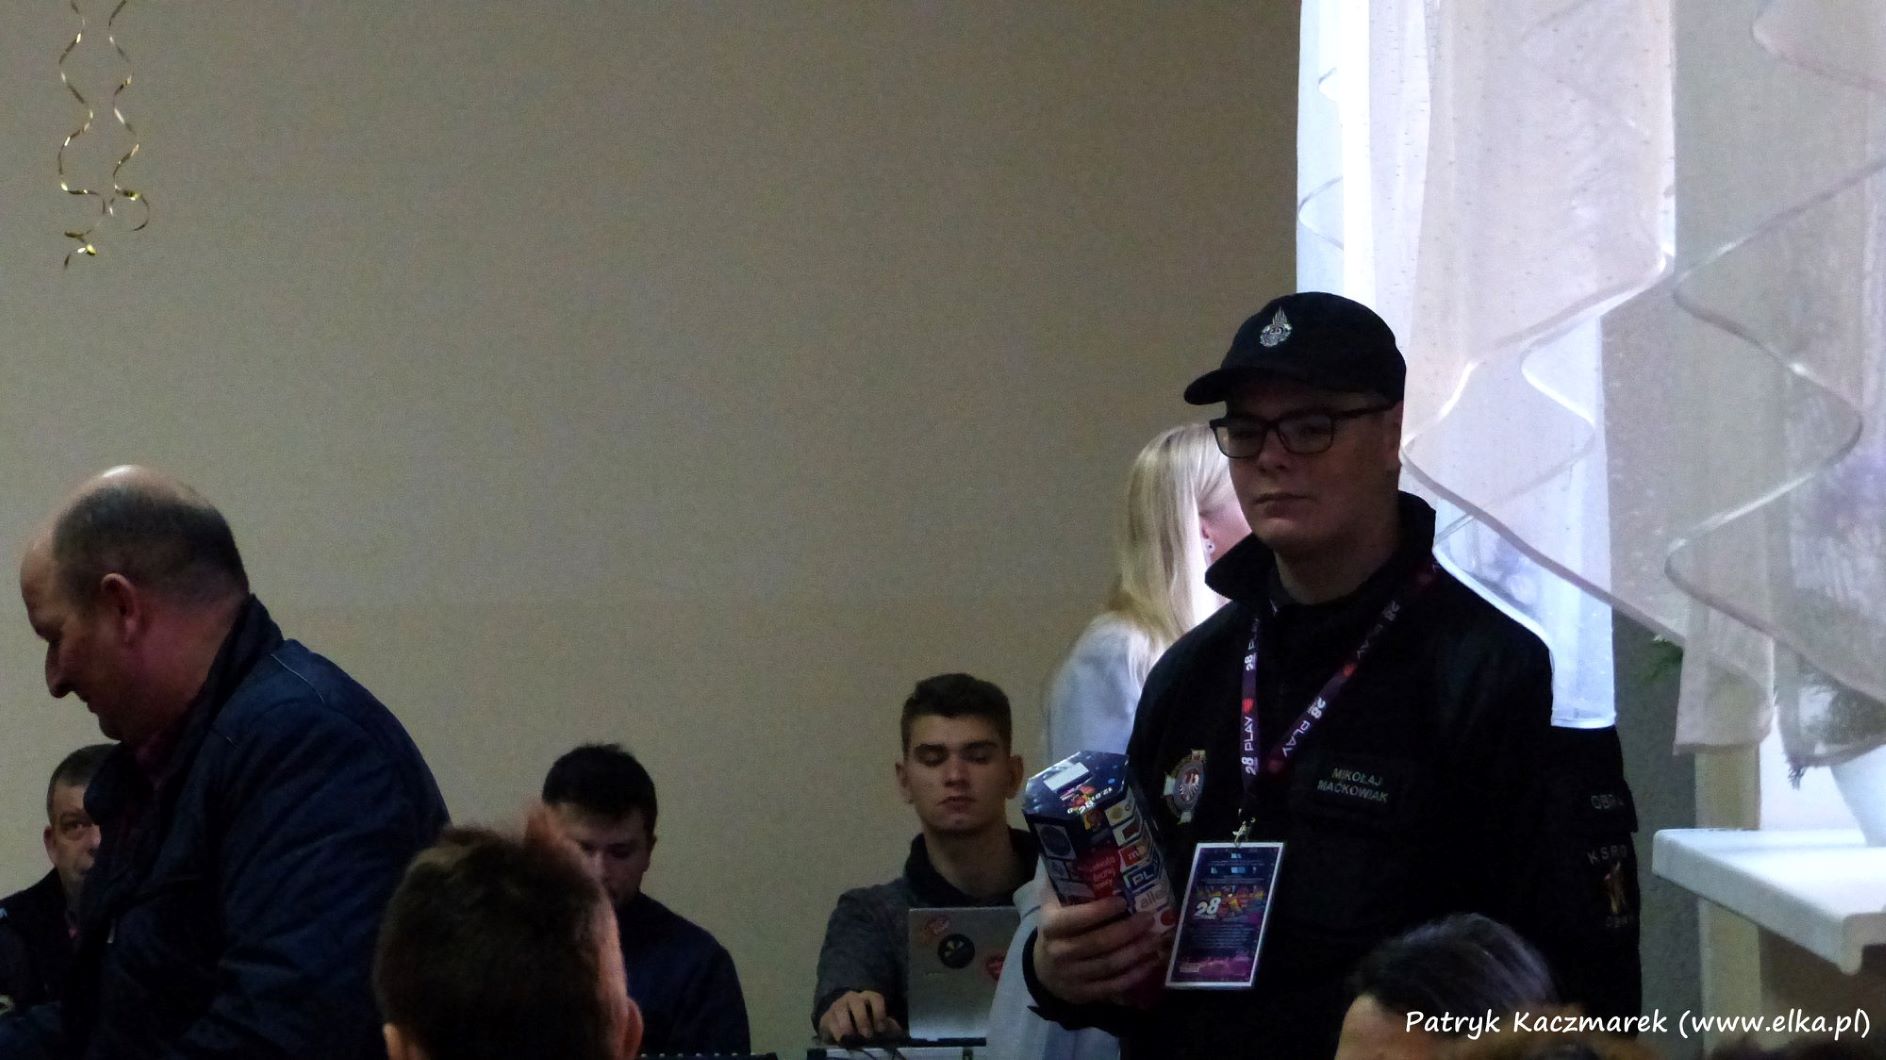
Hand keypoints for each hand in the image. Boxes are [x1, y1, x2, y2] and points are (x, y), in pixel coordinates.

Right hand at [817, 990, 903, 1044]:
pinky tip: (841, 1040)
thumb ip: (887, 1026)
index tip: (881, 1029)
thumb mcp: (876, 1022)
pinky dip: (836, 1031)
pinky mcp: (827, 1016)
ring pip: (841, 1009)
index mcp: (868, 998)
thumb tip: (899, 1033)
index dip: (879, 1012)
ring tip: (851, 1037)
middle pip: (857, 1002)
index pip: (875, 998)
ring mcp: (838, 1005)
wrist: (839, 1020)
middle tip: (867, 1034)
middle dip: (862, 1018)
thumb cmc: (863, 1021)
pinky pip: (830, 1021)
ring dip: (847, 1024)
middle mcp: (852, 998)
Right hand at [1032, 890, 1165, 1005]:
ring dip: (1136, 952)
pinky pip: (1113, 986)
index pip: (1075, 919)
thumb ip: (1058, 877)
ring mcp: (1072, 976)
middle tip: (1149, 918)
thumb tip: (1072, 844)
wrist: (1042, 970)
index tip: (1124, 900)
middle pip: (1098, 943)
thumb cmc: (1054, 928)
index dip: (1100, 911)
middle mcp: (1059, 952)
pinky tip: (1151, 962)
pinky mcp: (1085, 994)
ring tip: (1157, 939)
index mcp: (1050, 926)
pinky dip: (1135, 975)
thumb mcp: (1050, 903)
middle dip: (1127, 931)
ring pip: (1109, 966)